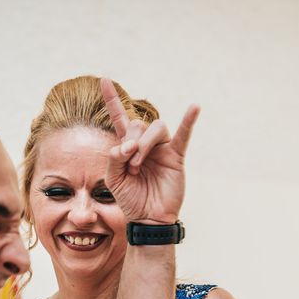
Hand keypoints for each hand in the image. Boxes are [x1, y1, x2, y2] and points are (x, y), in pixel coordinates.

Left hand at [101, 78, 199, 224]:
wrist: (147, 218)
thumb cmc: (130, 199)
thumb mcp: (113, 180)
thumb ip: (113, 159)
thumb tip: (124, 145)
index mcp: (127, 146)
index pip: (119, 117)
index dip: (112, 99)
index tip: (104, 80)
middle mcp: (145, 143)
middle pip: (138, 124)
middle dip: (131, 142)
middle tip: (129, 165)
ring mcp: (162, 149)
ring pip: (156, 128)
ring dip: (144, 144)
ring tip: (137, 165)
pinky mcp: (176, 156)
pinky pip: (184, 135)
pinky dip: (189, 121)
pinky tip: (194, 108)